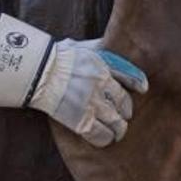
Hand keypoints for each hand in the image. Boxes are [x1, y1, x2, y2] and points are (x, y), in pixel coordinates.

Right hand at [0, 14, 148, 147]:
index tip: (142, 90)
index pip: (132, 78)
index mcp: (105, 67)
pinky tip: (104, 138)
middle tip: (123, 116)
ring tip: (117, 132)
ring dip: (119, 129)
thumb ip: (101, 47)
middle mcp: (102, 86)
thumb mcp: (84, 46)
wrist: (38, 72)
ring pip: (117, 123)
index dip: (139, 85)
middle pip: (126, 105)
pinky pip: (101, 135)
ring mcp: (93, 105)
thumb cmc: (58, 56)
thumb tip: (112, 41)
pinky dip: (105, 138)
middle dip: (126, 112)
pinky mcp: (81, 121)